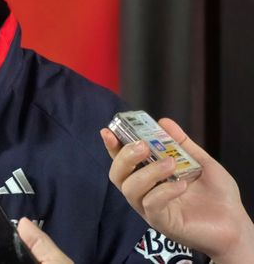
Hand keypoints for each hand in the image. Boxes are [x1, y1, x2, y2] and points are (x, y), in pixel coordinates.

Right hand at [100, 118, 253, 263]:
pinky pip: (151, 204)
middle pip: (117, 175)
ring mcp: (150, 209)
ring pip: (130, 188)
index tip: (109, 131)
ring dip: (148, 172)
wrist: (236, 225)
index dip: (113, 146)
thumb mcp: (200, 162)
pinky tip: (182, 185)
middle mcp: (145, 193)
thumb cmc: (218, 197)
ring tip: (171, 164)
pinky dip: (164, 190)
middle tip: (143, 145)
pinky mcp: (161, 222)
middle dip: (124, 156)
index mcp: (150, 178)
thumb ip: (181, 143)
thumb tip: (163, 121)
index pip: (123, 161)